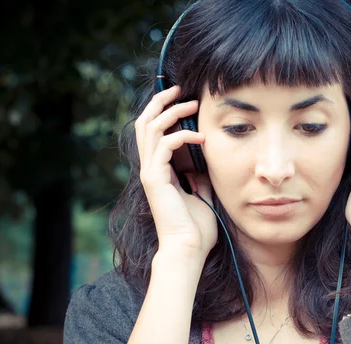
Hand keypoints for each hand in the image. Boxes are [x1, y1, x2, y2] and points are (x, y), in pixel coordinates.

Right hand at [135, 85, 217, 256]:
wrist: (188, 248)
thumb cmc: (197, 228)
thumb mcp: (202, 195)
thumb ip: (200, 178)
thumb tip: (204, 164)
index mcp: (160, 171)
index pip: (155, 133)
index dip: (165, 112)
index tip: (185, 100)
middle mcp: (150, 168)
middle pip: (145, 122)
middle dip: (161, 102)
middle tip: (181, 89)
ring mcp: (150, 172)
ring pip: (150, 127)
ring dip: (172, 112)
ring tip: (192, 104)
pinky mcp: (154, 179)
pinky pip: (164, 145)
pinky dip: (182, 136)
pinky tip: (200, 137)